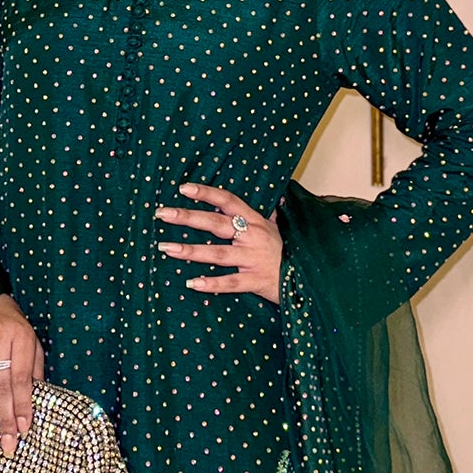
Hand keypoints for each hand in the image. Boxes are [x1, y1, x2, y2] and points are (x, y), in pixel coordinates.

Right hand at [0, 296, 44, 457]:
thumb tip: (32, 407)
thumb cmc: (14, 328)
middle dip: (4, 420)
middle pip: (0, 387)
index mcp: (19, 338)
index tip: (24, 430)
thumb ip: (34, 372)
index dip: (22, 405)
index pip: (21, 378)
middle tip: (7, 447)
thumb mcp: (32, 342)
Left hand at [155, 182, 282, 306]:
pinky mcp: (256, 282)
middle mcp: (253, 237)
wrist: (310, 281)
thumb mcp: (278, 229)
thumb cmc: (289, 253)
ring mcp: (253, 259)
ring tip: (166, 248)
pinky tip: (192, 283)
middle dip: (188, 217)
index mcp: (255, 222)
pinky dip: (211, 284)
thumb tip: (275, 197)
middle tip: (162, 213)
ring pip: (218, 254)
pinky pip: (230, 283)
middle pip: (216, 223)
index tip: (183, 188)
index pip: (228, 201)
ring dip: (190, 250)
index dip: (206, 193)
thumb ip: (270, 214)